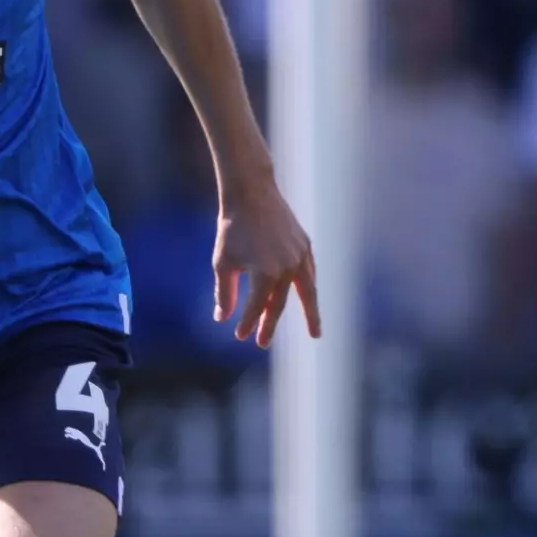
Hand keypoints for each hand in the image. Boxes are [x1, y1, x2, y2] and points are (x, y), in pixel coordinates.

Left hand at [213, 178, 320, 348]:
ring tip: (314, 331)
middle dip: (269, 324)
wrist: (252, 193)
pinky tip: (308, 296)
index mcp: (266, 274)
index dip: (247, 323)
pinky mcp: (305, 245)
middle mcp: (288, 268)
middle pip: (279, 304)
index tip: (240, 336)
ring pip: (306, 291)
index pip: (256, 307)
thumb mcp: (223, 263)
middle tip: (262, 342)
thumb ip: (225, 293)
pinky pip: (309, 273)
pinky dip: (308, 287)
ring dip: (310, 312)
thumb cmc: (233, 228)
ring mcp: (300, 256)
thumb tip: (222, 318)